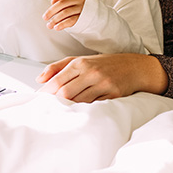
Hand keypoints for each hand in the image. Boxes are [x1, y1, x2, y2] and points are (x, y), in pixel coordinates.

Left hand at [36, 52, 167, 102]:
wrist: (133, 67)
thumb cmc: (103, 64)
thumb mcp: (80, 60)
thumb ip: (57, 68)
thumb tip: (39, 79)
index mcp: (80, 63)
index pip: (57, 81)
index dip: (46, 93)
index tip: (39, 99)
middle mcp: (91, 73)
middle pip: (66, 93)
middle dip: (55, 102)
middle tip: (48, 108)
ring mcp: (103, 84)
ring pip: (79, 102)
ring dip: (69, 107)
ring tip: (62, 111)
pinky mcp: (113, 95)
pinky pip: (94, 106)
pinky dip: (85, 110)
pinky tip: (80, 112)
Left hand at [43, 0, 85, 29]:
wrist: (98, 15)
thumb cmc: (81, 6)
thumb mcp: (73, 1)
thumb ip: (63, 0)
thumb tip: (52, 1)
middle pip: (62, 3)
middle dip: (51, 11)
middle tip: (44, 17)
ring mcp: (81, 8)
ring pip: (65, 13)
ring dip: (55, 20)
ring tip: (49, 25)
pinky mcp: (83, 18)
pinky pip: (70, 21)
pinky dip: (62, 24)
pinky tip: (56, 27)